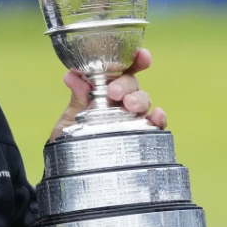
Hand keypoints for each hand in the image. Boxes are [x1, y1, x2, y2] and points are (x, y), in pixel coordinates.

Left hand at [49, 47, 167, 141]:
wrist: (70, 171)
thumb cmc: (70, 142)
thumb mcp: (68, 120)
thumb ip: (76, 99)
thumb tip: (72, 77)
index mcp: (105, 90)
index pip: (122, 70)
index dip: (135, 59)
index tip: (141, 55)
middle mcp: (122, 101)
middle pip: (133, 84)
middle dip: (127, 84)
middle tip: (114, 92)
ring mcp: (133, 118)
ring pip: (144, 101)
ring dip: (140, 99)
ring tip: (129, 105)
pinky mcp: (141, 136)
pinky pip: (155, 125)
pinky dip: (159, 119)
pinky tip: (156, 117)